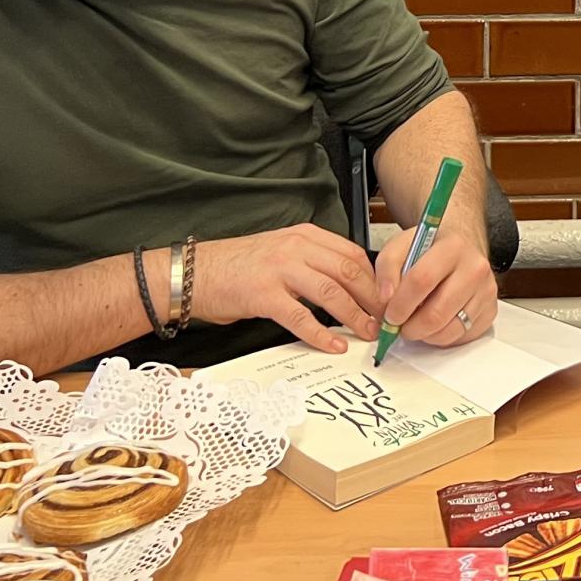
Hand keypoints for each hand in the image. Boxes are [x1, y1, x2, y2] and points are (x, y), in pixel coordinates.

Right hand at [190, 224, 383, 354]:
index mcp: (304, 236)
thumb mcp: (281, 251)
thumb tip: (347, 285)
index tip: (386, 297)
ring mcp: (280, 270)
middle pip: (348, 271)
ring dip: (355, 316)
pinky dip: (322, 334)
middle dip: (372, 298)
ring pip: (331, 292)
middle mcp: (296, 248)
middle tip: (385, 318)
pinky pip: (301, 317)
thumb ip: (312, 260)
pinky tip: (334, 345)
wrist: (193, 273)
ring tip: (368, 333)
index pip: (351, 254)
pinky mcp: (263, 295)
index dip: (374, 278)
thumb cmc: (238, 266)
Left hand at [374, 226, 497, 350]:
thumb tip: (387, 298)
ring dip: (426, 335)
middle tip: (400, 326)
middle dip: (411, 327)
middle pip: (437, 313)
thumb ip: (388, 267)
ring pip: (450, 330)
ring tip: (416, 323)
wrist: (461, 247)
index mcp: (452, 247)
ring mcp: (486, 291)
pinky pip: (462, 336)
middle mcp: (475, 268)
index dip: (401, 304)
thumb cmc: (430, 249)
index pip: (422, 281)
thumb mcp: (402, 246)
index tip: (390, 315)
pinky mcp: (490, 310)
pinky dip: (443, 337)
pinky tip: (436, 322)